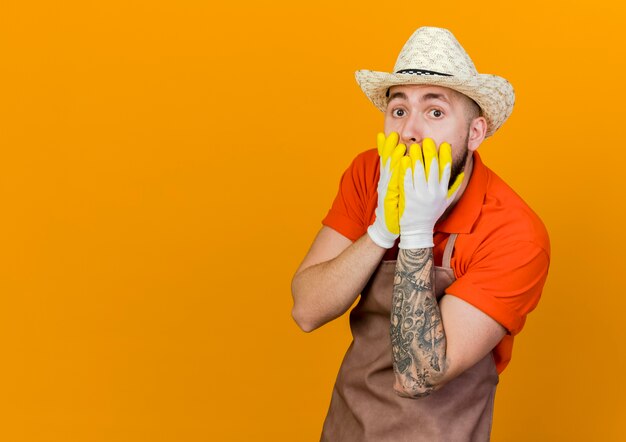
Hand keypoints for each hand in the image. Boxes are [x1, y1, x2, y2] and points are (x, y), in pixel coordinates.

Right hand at [367, 132, 405, 248]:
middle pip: (387, 162)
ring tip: (398, 145)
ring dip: (393, 158)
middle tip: (393, 134)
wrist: (388, 226)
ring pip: (390, 170)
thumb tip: (405, 164)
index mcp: (389, 179)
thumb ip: (401, 177)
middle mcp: (386, 182)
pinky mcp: (390, 198)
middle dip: (389, 148)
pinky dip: (397, 173)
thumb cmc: (395, 207)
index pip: (388, 160)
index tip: (392, 135)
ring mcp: (387, 190)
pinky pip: (394, 183)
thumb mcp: (397, 189)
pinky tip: (401, 166)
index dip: (388, 148)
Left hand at [398, 138, 463, 248]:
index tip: (445, 144)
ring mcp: (421, 196)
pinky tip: (404, 160)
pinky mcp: (409, 199)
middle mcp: (433, 193)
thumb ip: (453, 187)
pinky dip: (406, 170)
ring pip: (419, 173)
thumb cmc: (431, 214)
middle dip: (431, 153)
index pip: (446, 171)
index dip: (446, 157)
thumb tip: (463, 172)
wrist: (418, 231)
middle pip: (433, 169)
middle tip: (428, 141)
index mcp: (442, 191)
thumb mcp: (445, 201)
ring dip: (417, 158)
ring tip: (414, 147)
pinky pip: (407, 181)